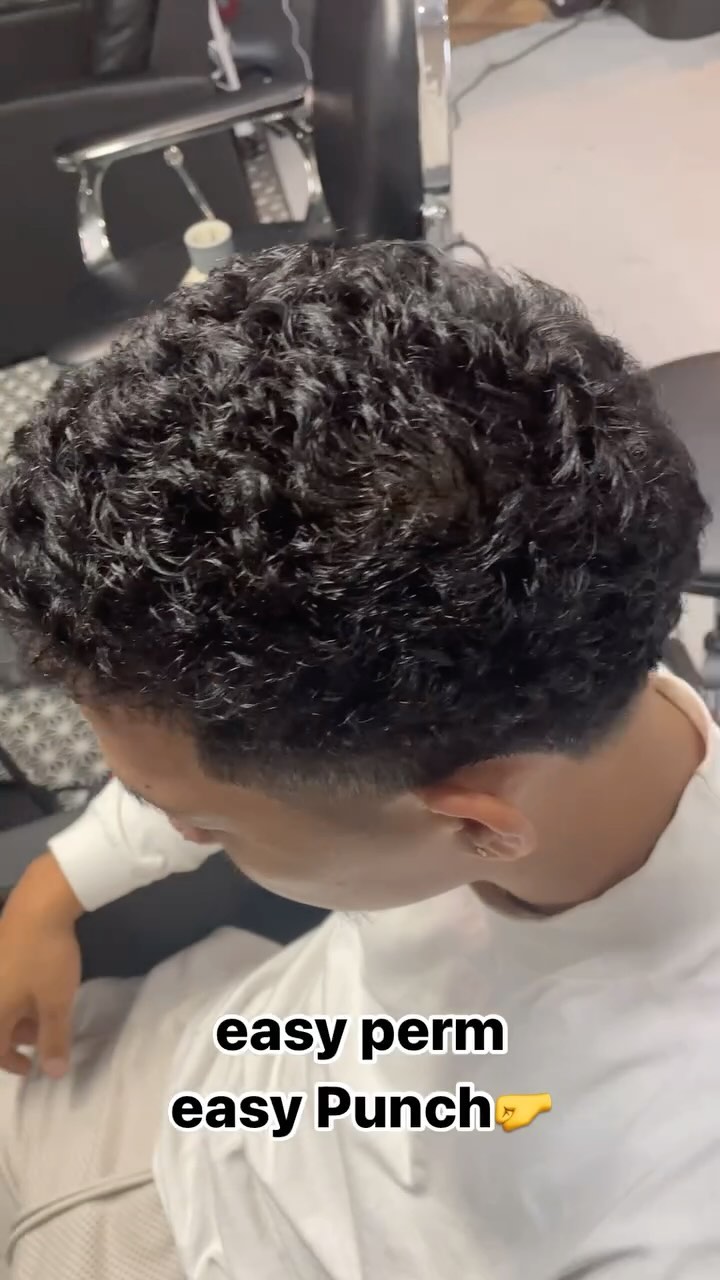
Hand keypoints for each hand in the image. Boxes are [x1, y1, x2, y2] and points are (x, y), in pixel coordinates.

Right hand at [0, 852, 82, 1078]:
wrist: (39, 903)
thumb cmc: (45, 958)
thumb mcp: (56, 1003)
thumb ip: (54, 1040)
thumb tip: (53, 1074)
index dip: (13, 1063)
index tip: (34, 1066)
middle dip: (20, 1036)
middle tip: (48, 1032)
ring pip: (2, 1003)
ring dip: (22, 1014)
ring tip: (50, 1008)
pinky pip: (4, 984)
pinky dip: (19, 993)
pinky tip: (41, 984)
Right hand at [495, 1093, 551, 1132]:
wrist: (537, 1103)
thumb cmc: (529, 1109)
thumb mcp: (518, 1120)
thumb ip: (507, 1126)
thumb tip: (503, 1128)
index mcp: (500, 1101)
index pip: (498, 1121)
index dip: (509, 1120)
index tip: (516, 1113)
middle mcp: (500, 1102)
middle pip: (501, 1121)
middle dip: (510, 1120)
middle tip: (518, 1114)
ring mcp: (504, 1105)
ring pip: (505, 1121)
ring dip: (513, 1120)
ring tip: (520, 1114)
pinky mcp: (508, 1108)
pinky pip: (508, 1119)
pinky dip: (515, 1119)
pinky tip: (520, 1114)